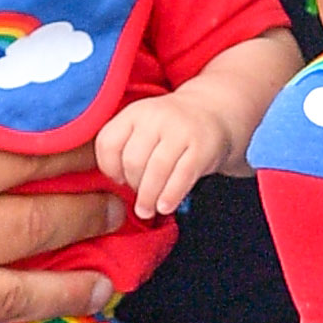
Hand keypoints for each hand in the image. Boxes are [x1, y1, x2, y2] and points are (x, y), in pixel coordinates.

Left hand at [93, 89, 224, 220]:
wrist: (214, 112)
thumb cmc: (170, 129)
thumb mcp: (143, 127)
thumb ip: (124, 147)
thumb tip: (112, 186)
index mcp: (134, 112)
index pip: (108, 143)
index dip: (109, 167)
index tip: (118, 179)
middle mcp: (156, 116)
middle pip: (133, 160)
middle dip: (133, 184)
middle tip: (138, 194)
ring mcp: (181, 130)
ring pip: (156, 169)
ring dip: (148, 196)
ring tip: (146, 211)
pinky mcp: (202, 147)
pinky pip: (182, 176)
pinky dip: (170, 195)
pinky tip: (164, 207)